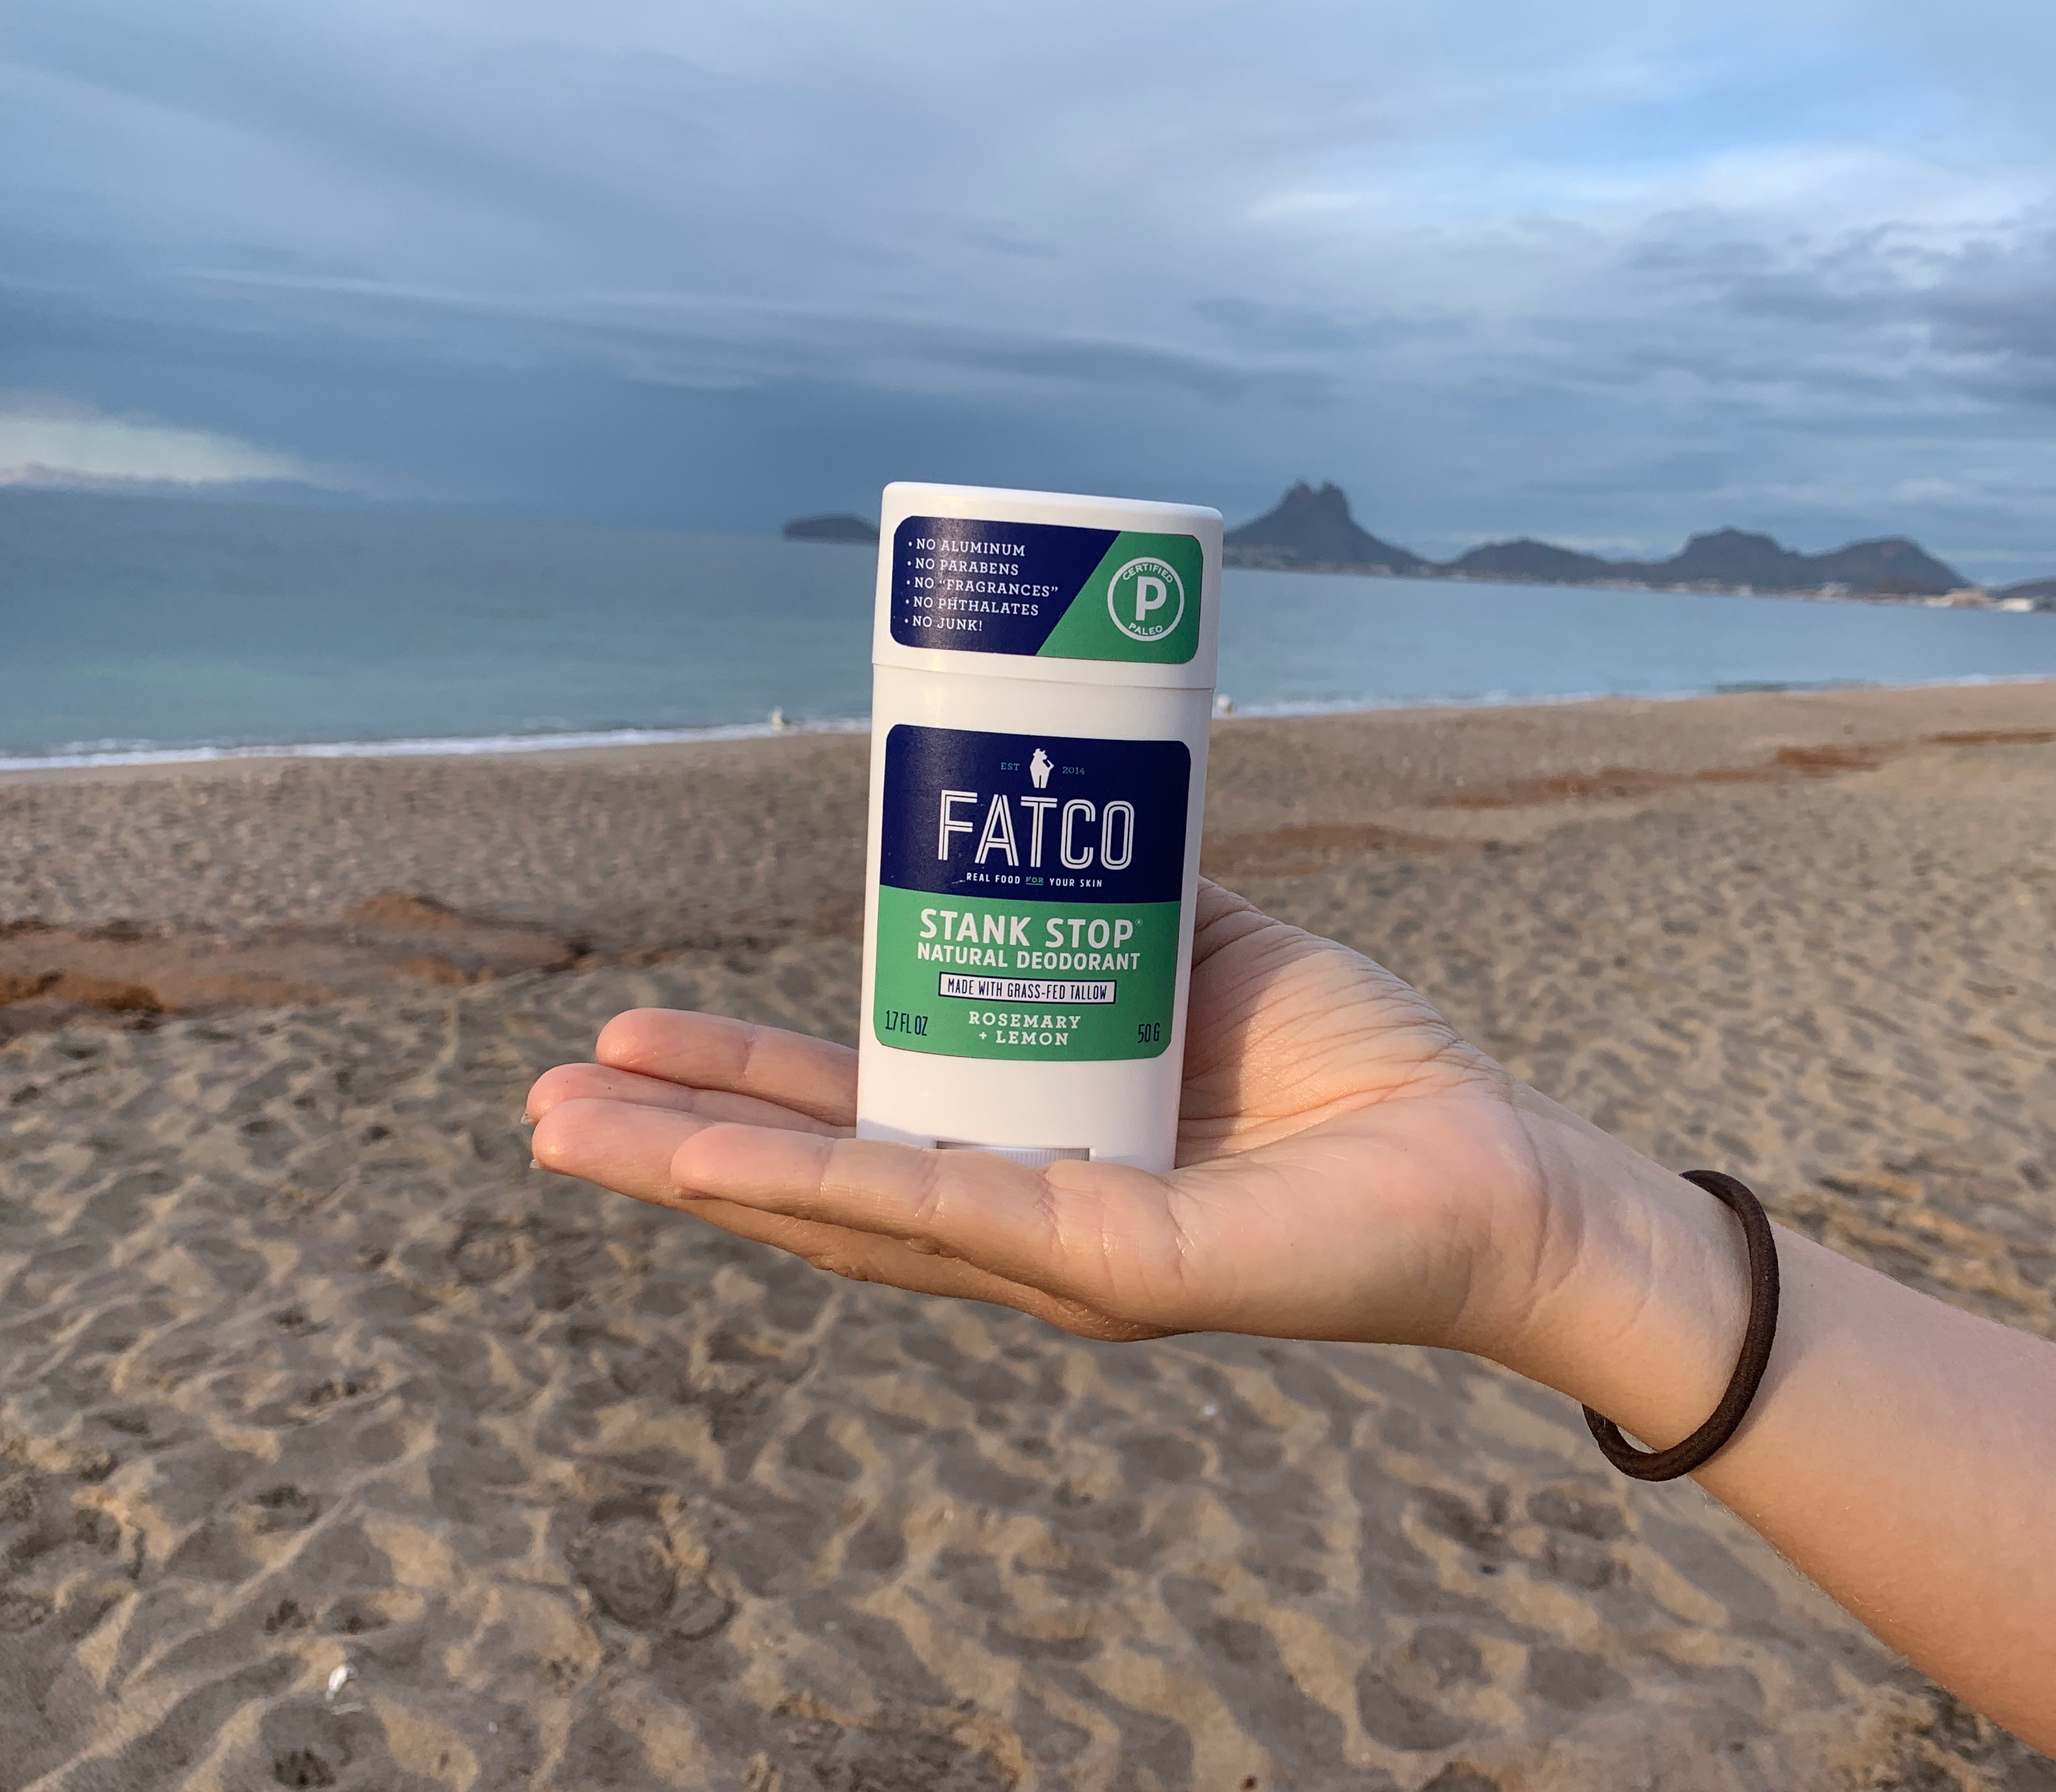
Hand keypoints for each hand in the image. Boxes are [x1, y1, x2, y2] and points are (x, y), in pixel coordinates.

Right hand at [527, 882, 1730, 1397]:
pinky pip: (956, 1217)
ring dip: (707, 1171)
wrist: (1493, 1159)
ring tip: (568, 1131)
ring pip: (853, 1210)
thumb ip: (1119, 905)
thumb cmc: (1355, 1071)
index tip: (639, 1041)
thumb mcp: (1205, 959)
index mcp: (1038, 1153)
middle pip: (822, 1181)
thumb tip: (1056, 805)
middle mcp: (1030, 1220)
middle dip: (681, 1142)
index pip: (862, 1125)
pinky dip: (832, 1189)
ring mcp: (1064, 1258)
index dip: (745, 1092)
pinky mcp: (1122, 1271)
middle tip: (541, 1098)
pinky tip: (724, 1168)